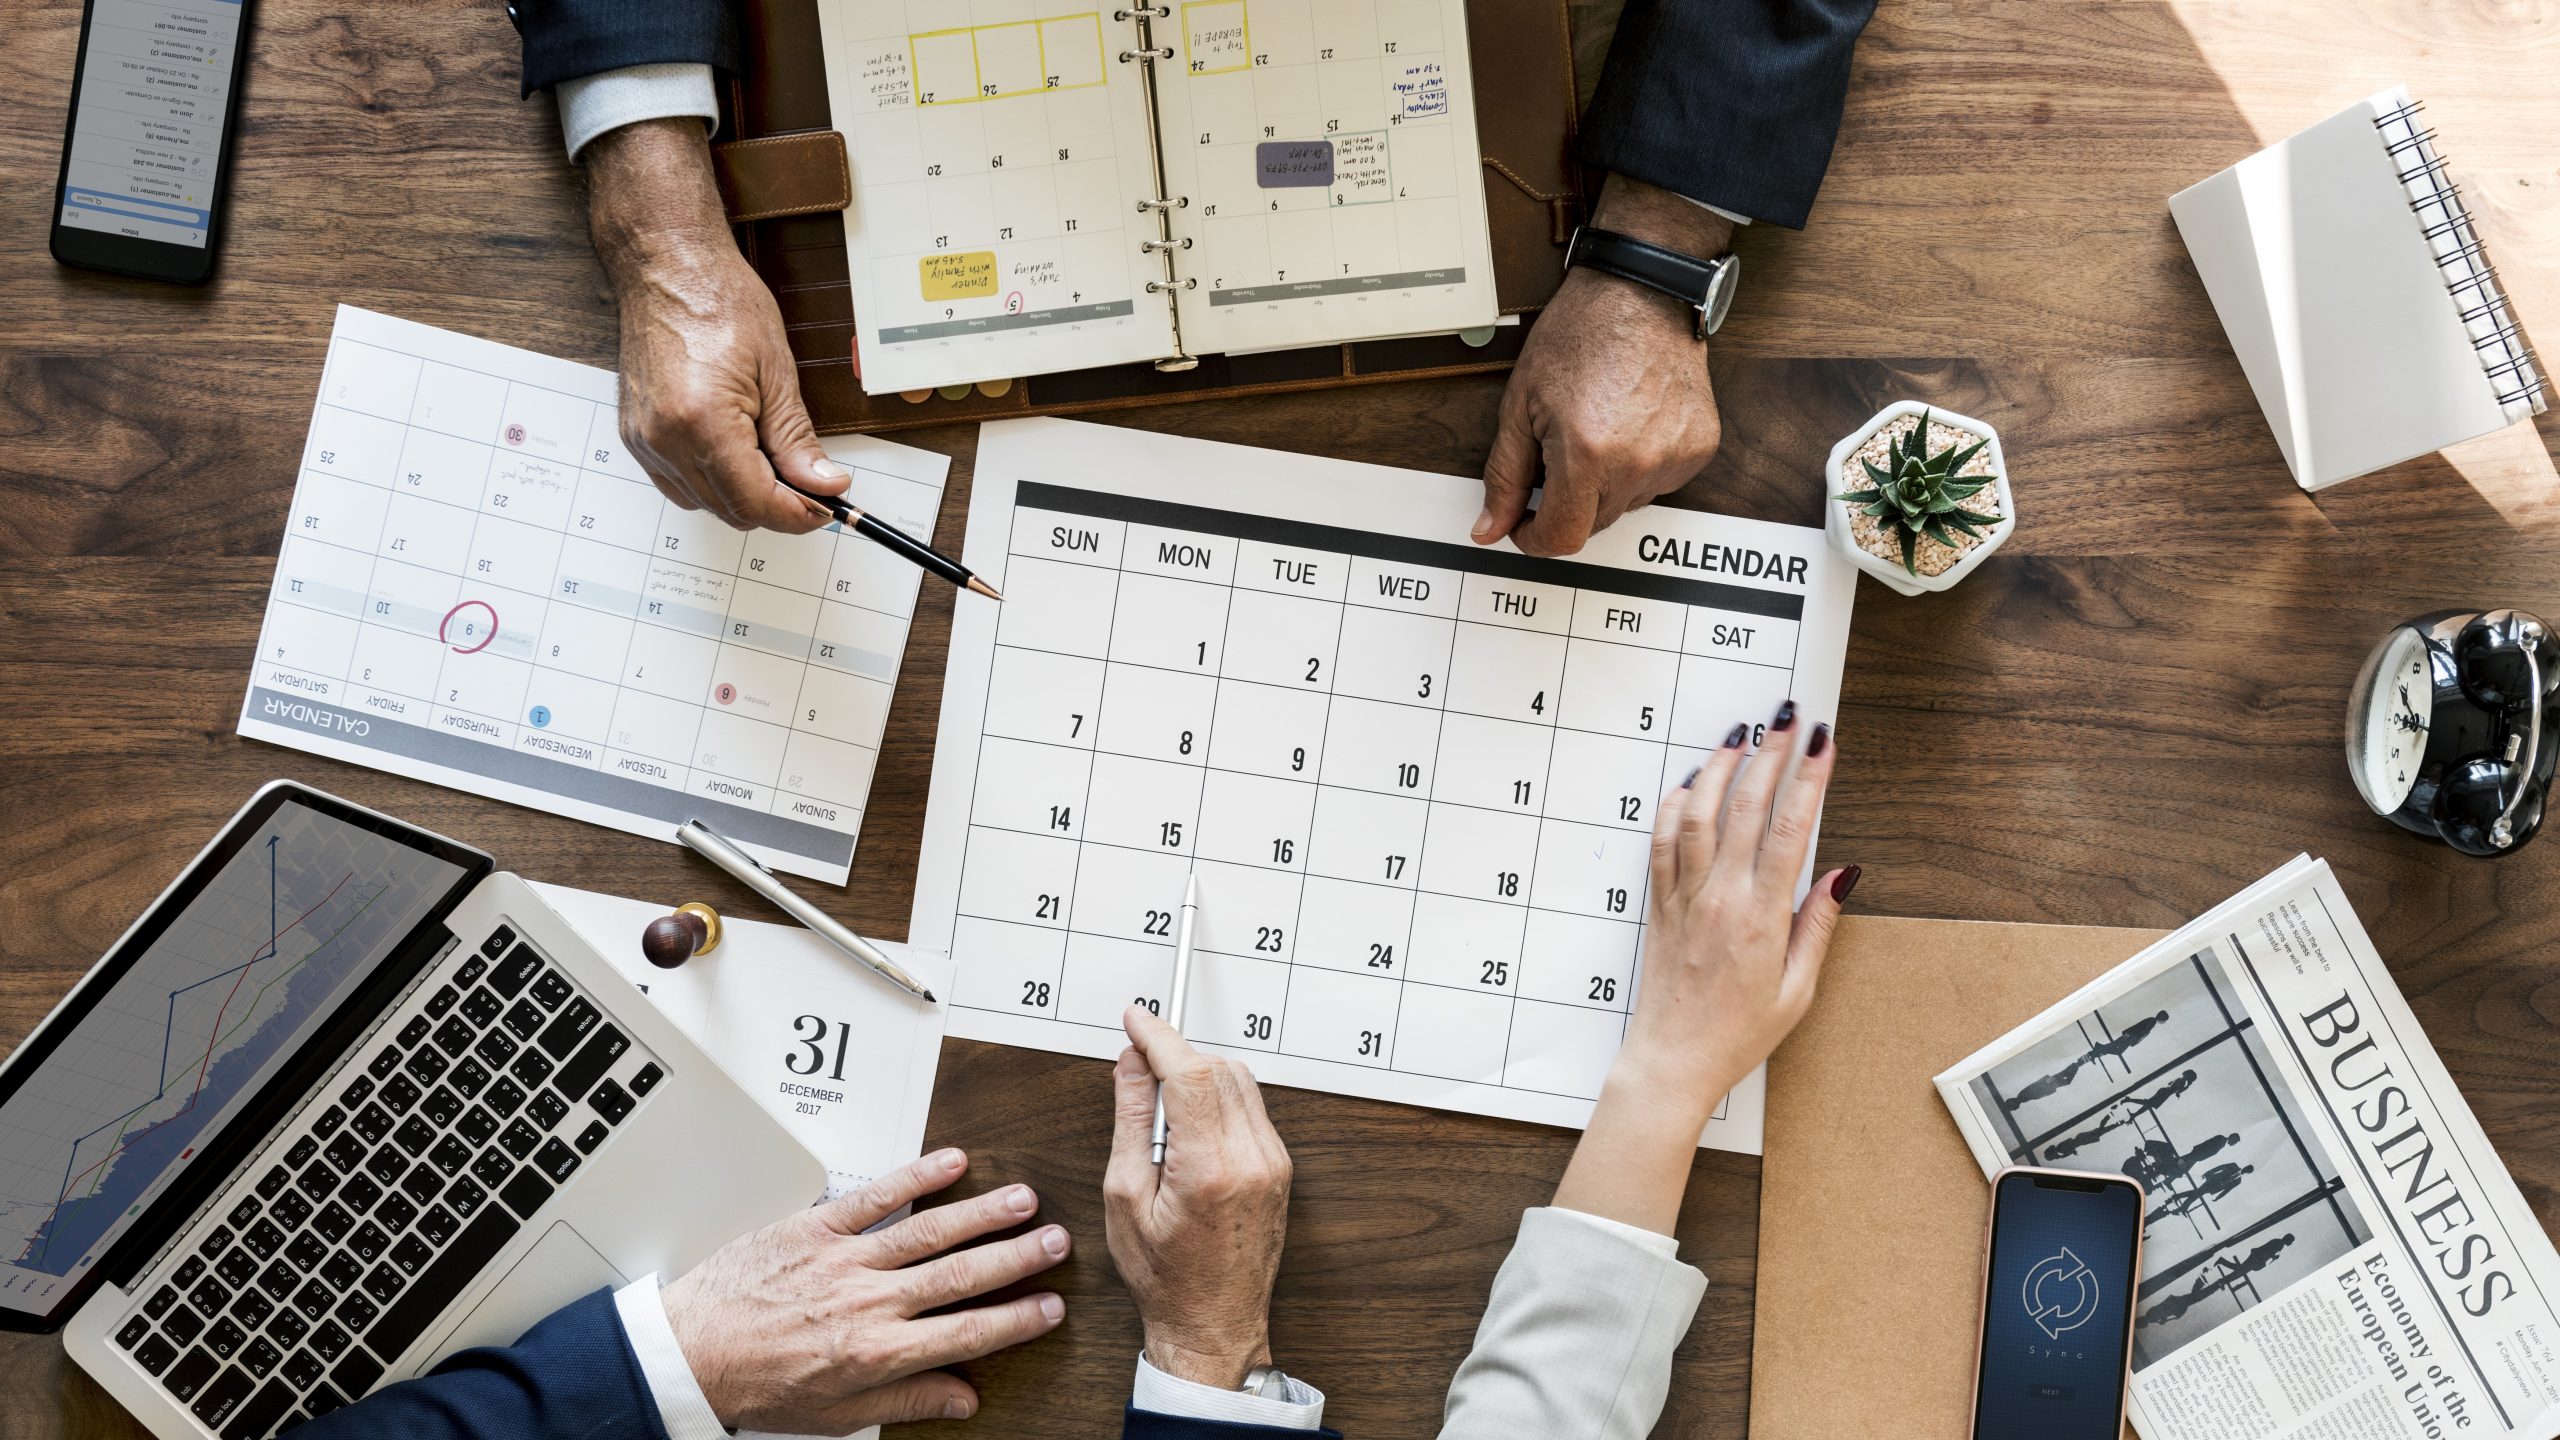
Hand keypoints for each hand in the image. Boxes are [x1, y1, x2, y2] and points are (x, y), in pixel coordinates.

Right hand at [584, 118, 843, 532]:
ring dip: (743, 496)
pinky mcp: (636, 436)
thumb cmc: (718, 301)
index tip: (826, 507)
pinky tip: (735, 452)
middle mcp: (664, 439)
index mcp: (702, 421)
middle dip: (776, 506)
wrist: (666, 268)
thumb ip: (797, 439)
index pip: (756, 502)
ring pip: (704, 505)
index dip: (799, 514)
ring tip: (770, 457)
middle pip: (731, 511)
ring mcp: (644, 441)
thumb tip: (823, 485)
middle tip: (810, 482)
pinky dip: (712, 482)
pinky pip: (678, 485)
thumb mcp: (776, 371)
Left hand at [660, 1148, 1069, 1430]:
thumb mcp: (836, 1416)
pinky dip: (917, 1177)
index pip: (967, 1333)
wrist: (689, 1354)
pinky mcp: (815, 1229)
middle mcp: (867, 1303)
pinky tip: (952, 1162)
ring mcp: (843, 1261)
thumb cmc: (756, 1385)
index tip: (1050, 1307)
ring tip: (1024, 1200)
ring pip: (930, 1231)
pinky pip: (876, 1197)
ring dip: (983, 1213)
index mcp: (876, 1353)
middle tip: (1057, 1241)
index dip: (1016, 1319)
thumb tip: (962, 1399)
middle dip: (1017, 1257)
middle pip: (961, 1275)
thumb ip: (906, 1403)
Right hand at [1104, 1006, 1292, 1389]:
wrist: (1214, 1324)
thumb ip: (1130, 1120)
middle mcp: (1253, 1158)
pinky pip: (1250, 1107)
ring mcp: (1273, 1162)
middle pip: (1218, 1068)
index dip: (1158, 1035)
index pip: (1189, 1071)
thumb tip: (1132, 1064)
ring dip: (1198, 1077)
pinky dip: (1218, 1100)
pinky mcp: (1281, 1167)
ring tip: (1162, 1119)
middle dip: (1176, 1057)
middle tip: (1138, 1075)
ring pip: (1239, 1081)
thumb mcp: (1125, 1196)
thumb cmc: (1164, 1275)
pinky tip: (1190, 1132)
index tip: (1135, 1019)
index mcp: (1210, 1167)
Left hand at [1475, 175, 1732, 556]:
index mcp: (1587, 454)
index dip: (1534, 537)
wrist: (1640, 292)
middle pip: (1593, 524)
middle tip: (1556, 452)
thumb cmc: (1581, 333)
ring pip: (1626, 505)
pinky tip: (1627, 426)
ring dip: (1604, 484)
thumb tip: (1490, 527)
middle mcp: (1637, 462)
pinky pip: (1659, 483)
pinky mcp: (1699, 448)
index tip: (1525, 522)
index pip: (1562, 538)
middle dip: (1566, 501)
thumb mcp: (1520, 405)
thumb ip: (1505, 475)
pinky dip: (1638, 466)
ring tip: (1596, 429)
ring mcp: (1674, 457)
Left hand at [1622, 704, 1848, 1110]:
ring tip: (1739, 734)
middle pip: (1743, 807)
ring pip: (1697, 814)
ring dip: (1718, 767)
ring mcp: (1684, 897)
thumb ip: (1818, 925)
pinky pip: (1663, 842)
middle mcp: (1719, 898)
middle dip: (1769, 755)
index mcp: (1761, 918)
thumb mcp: (1797, 990)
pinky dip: (1675, 805)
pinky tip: (1688, 782)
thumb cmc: (1738, 1034)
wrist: (1672, 1059)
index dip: (1808, 780)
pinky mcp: (1660, 904)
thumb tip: (1844, 873)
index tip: (1822, 743)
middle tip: (1787, 718)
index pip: (1789, 830)